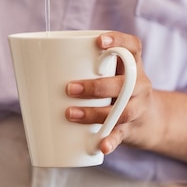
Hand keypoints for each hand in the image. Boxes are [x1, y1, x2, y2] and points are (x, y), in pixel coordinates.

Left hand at [64, 31, 186, 171]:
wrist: (150, 121)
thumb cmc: (117, 91)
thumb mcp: (112, 75)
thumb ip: (86, 69)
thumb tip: (35, 71)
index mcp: (132, 66)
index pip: (133, 47)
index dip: (119, 41)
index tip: (99, 41)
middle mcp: (139, 85)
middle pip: (124, 83)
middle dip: (96, 86)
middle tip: (69, 88)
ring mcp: (137, 108)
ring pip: (121, 110)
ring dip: (95, 113)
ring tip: (71, 113)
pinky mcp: (131, 129)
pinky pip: (121, 135)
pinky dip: (110, 140)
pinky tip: (102, 146)